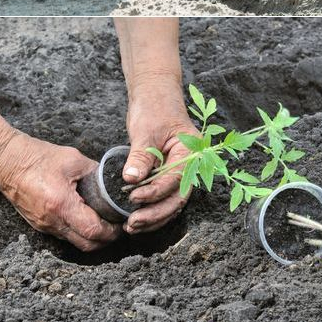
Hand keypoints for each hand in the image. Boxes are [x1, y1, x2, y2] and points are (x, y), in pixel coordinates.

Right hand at [0, 131, 121, 250]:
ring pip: (74, 242)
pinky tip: (85, 216)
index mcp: (61, 204)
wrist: (6, 161)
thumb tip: (112, 181)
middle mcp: (52, 221)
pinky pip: (63, 235)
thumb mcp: (73, 159)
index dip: (111, 231)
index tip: (122, 223)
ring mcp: (44, 225)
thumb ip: (95, 172)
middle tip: (117, 226)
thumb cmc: (38, 157)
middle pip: (86, 245)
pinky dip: (77, 231)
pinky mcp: (38, 224)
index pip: (93, 231)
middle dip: (105, 240)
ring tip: (104, 221)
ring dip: (91, 237)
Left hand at [121, 81, 197, 234]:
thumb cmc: (154, 107)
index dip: (155, 192)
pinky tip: (135, 218)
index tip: (133, 198)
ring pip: (171, 203)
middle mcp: (189, 165)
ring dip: (153, 217)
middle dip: (155, 214)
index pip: (175, 179)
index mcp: (191, 152)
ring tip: (131, 226)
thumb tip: (131, 179)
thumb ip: (140, 156)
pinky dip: (151, 209)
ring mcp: (179, 171)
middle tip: (132, 223)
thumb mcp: (146, 130)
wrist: (154, 94)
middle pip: (177, 198)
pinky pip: (163, 197)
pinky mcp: (167, 175)